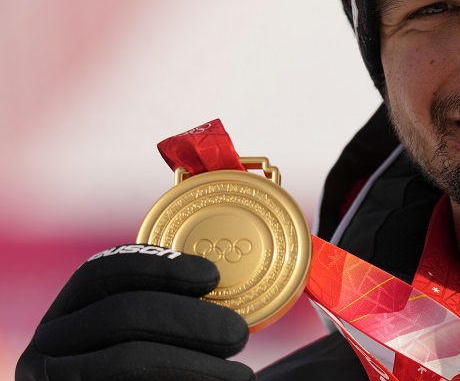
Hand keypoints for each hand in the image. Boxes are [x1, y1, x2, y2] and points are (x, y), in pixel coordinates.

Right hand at [16, 244, 253, 380]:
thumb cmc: (152, 376)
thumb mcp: (145, 341)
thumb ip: (165, 314)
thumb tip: (227, 279)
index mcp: (62, 321)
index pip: (99, 272)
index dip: (157, 265)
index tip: (212, 275)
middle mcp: (43, 354)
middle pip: (120, 315)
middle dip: (188, 319)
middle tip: (238, 333)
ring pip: (130, 361)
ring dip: (196, 365)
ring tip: (241, 375)